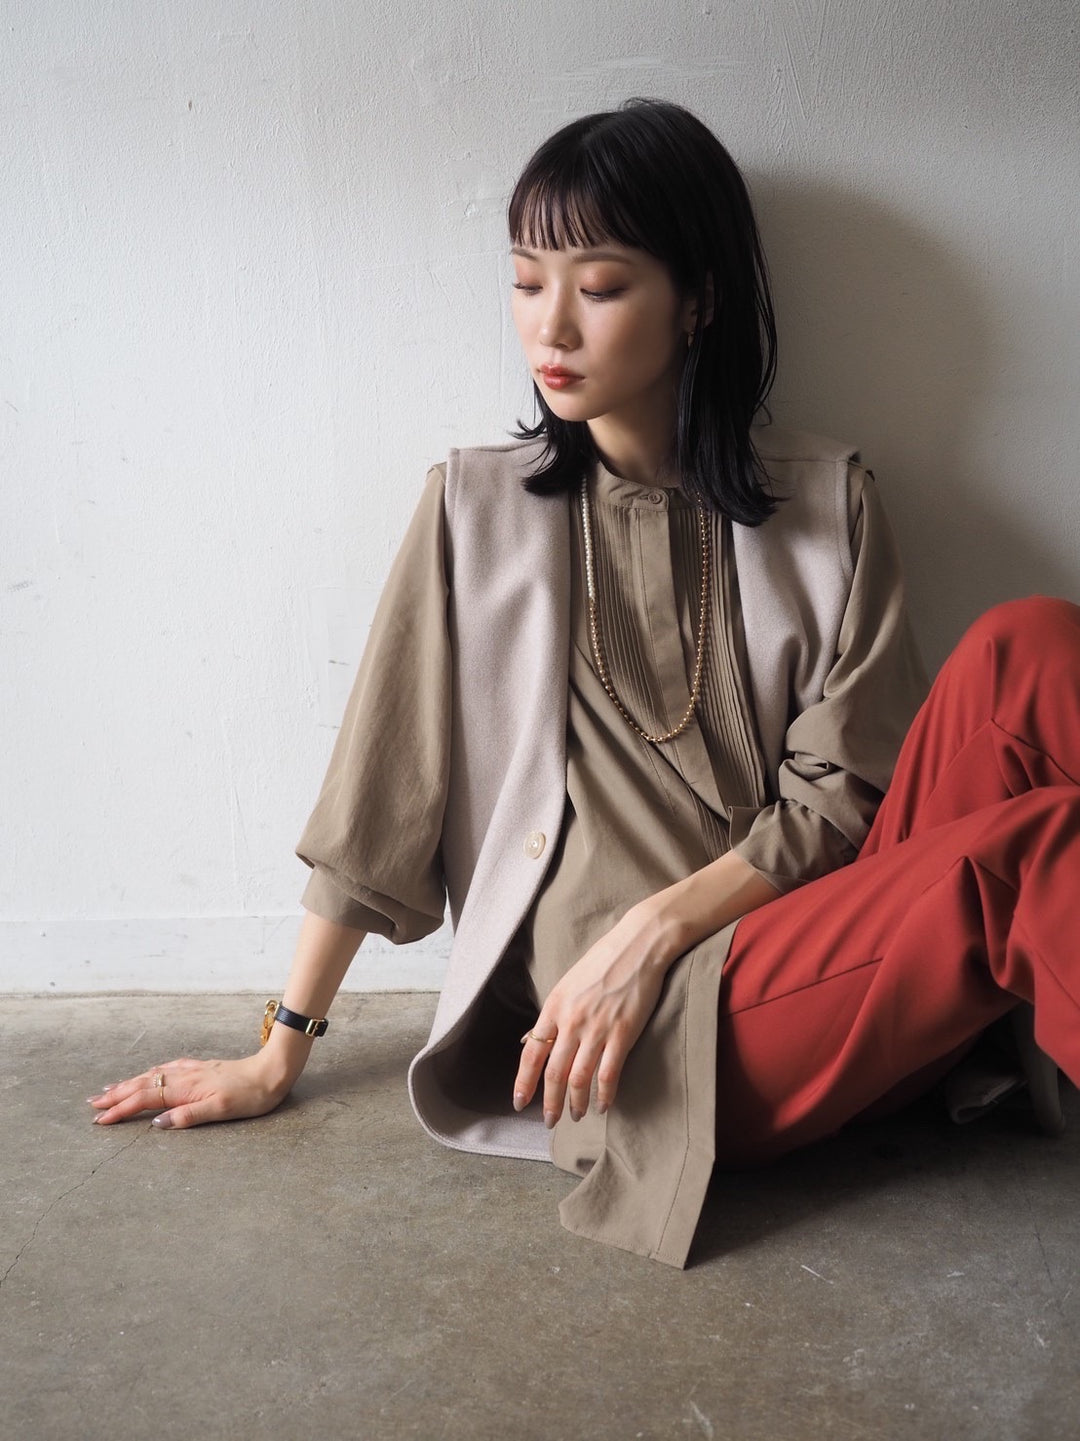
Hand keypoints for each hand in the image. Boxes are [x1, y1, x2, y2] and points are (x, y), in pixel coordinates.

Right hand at [87, 1052, 293, 1129]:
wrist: (272, 1072)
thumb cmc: (250, 1095)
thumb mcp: (221, 1110)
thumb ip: (188, 1116)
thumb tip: (156, 1123)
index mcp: (186, 1089)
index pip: (145, 1099)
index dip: (121, 1110)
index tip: (99, 1120)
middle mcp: (185, 1076)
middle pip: (143, 1085)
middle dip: (116, 1095)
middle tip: (92, 1105)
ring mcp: (193, 1070)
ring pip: (153, 1076)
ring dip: (129, 1083)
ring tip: (109, 1090)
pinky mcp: (202, 1068)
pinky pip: (167, 1068)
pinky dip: (150, 1073)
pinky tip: (149, 1072)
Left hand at [512, 896, 679, 1129]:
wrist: (638, 945)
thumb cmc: (603, 962)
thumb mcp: (567, 984)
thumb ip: (552, 1015)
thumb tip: (531, 1040)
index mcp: (554, 1007)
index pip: (531, 1053)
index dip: (523, 1081)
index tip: (519, 1102)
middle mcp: (571, 1020)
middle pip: (553, 1072)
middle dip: (548, 1102)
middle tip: (549, 1121)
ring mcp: (597, 1028)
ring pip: (578, 1077)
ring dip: (575, 1103)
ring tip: (576, 1115)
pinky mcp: (623, 1032)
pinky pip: (608, 1073)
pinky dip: (604, 1094)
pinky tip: (603, 1105)